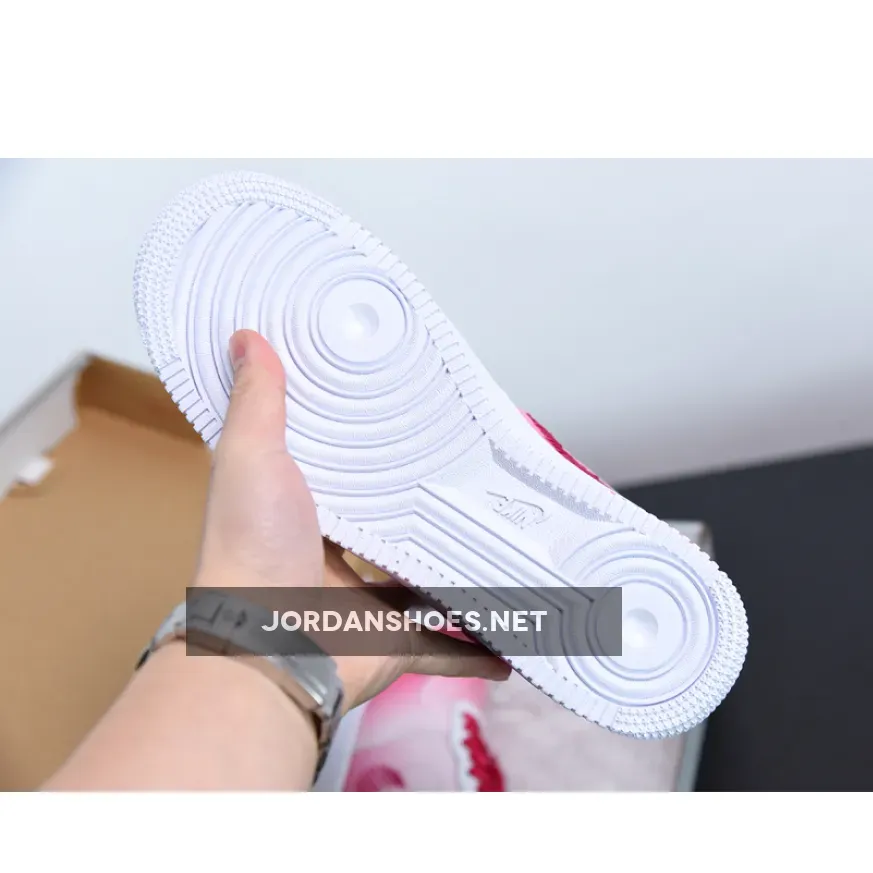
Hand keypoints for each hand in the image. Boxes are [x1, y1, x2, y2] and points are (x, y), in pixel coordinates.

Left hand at [195, 330, 509, 710]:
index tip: (414, 412)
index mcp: (306, 509)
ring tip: (506, 543)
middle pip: (397, 522)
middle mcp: (337, 556)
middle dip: (430, 504)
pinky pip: (449, 644)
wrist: (263, 649)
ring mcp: (369, 602)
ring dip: (463, 568)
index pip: (349, 467)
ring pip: (429, 580)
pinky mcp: (396, 641)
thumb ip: (258, 402)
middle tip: (477, 473)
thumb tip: (245, 338)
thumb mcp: (250, 458)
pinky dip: (481, 644)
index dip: (377, 442)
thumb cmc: (250, 553)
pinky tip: (516, 634)